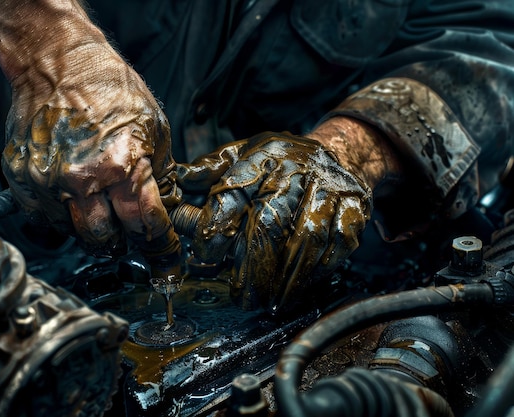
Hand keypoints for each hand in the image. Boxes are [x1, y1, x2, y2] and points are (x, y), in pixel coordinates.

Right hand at [0, 7, 181, 271]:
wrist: (55, 61)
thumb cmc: (105, 85)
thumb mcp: (153, 124)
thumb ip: (159, 169)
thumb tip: (165, 202)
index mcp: (123, 163)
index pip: (145, 222)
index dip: (157, 241)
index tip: (162, 250)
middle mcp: (84, 177)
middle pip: (104, 238)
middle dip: (119, 241)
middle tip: (124, 234)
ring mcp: (49, 180)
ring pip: (71, 231)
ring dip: (87, 226)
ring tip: (95, 206)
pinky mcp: (22, 177)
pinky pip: (42, 216)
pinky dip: (59, 213)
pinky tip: (70, 194)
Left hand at [177, 117, 397, 311]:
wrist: (337, 150)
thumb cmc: (281, 160)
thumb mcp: (242, 154)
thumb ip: (209, 171)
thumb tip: (175, 184)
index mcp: (259, 160)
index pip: (230, 197)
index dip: (216, 232)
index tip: (206, 259)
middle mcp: (293, 172)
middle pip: (269, 223)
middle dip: (252, 266)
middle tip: (242, 296)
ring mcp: (327, 188)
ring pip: (307, 236)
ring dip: (288, 275)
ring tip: (272, 300)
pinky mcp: (353, 206)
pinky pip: (339, 241)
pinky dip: (322, 268)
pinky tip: (304, 285)